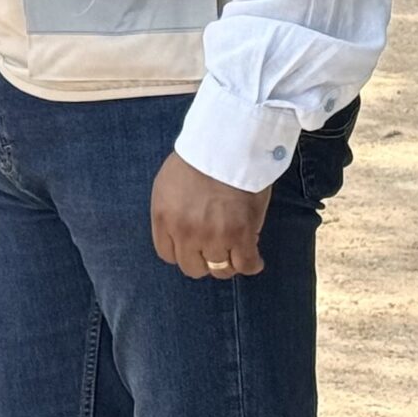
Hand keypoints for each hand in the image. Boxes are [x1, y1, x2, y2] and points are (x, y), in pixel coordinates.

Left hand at [151, 152, 272, 278]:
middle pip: (192, 267)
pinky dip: (251, 264)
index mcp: (163, 218)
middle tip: (216, 247)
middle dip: (204, 260)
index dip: (183, 252)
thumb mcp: (167, 186)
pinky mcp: (241, 236)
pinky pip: (246, 265)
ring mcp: (213, 237)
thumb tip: (183, 234)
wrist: (225, 146)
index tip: (194, 246)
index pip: (167, 255)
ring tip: (236, 248)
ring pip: (220, 270)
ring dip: (228, 261)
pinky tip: (253, 256)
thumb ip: (172, 213)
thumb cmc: (197, 160)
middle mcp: (185, 232)